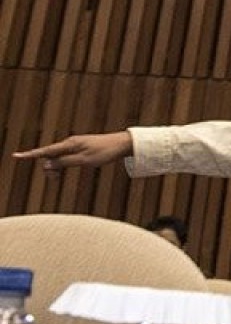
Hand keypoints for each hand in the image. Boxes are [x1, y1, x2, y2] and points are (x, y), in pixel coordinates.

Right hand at [13, 132, 133, 174]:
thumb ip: (65, 163)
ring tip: (58, 178)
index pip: (46, 151)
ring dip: (55, 168)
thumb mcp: (84, 161)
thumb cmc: (105, 152)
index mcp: (70, 144)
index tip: (16, 156)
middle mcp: (70, 143)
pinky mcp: (81, 148)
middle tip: (54, 179)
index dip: (31, 155)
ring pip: (58, 157)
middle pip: (50, 156)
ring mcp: (75, 145)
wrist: (122, 144)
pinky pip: (66, 156)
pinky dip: (62, 164)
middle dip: (47, 168)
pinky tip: (63, 169)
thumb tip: (47, 165)